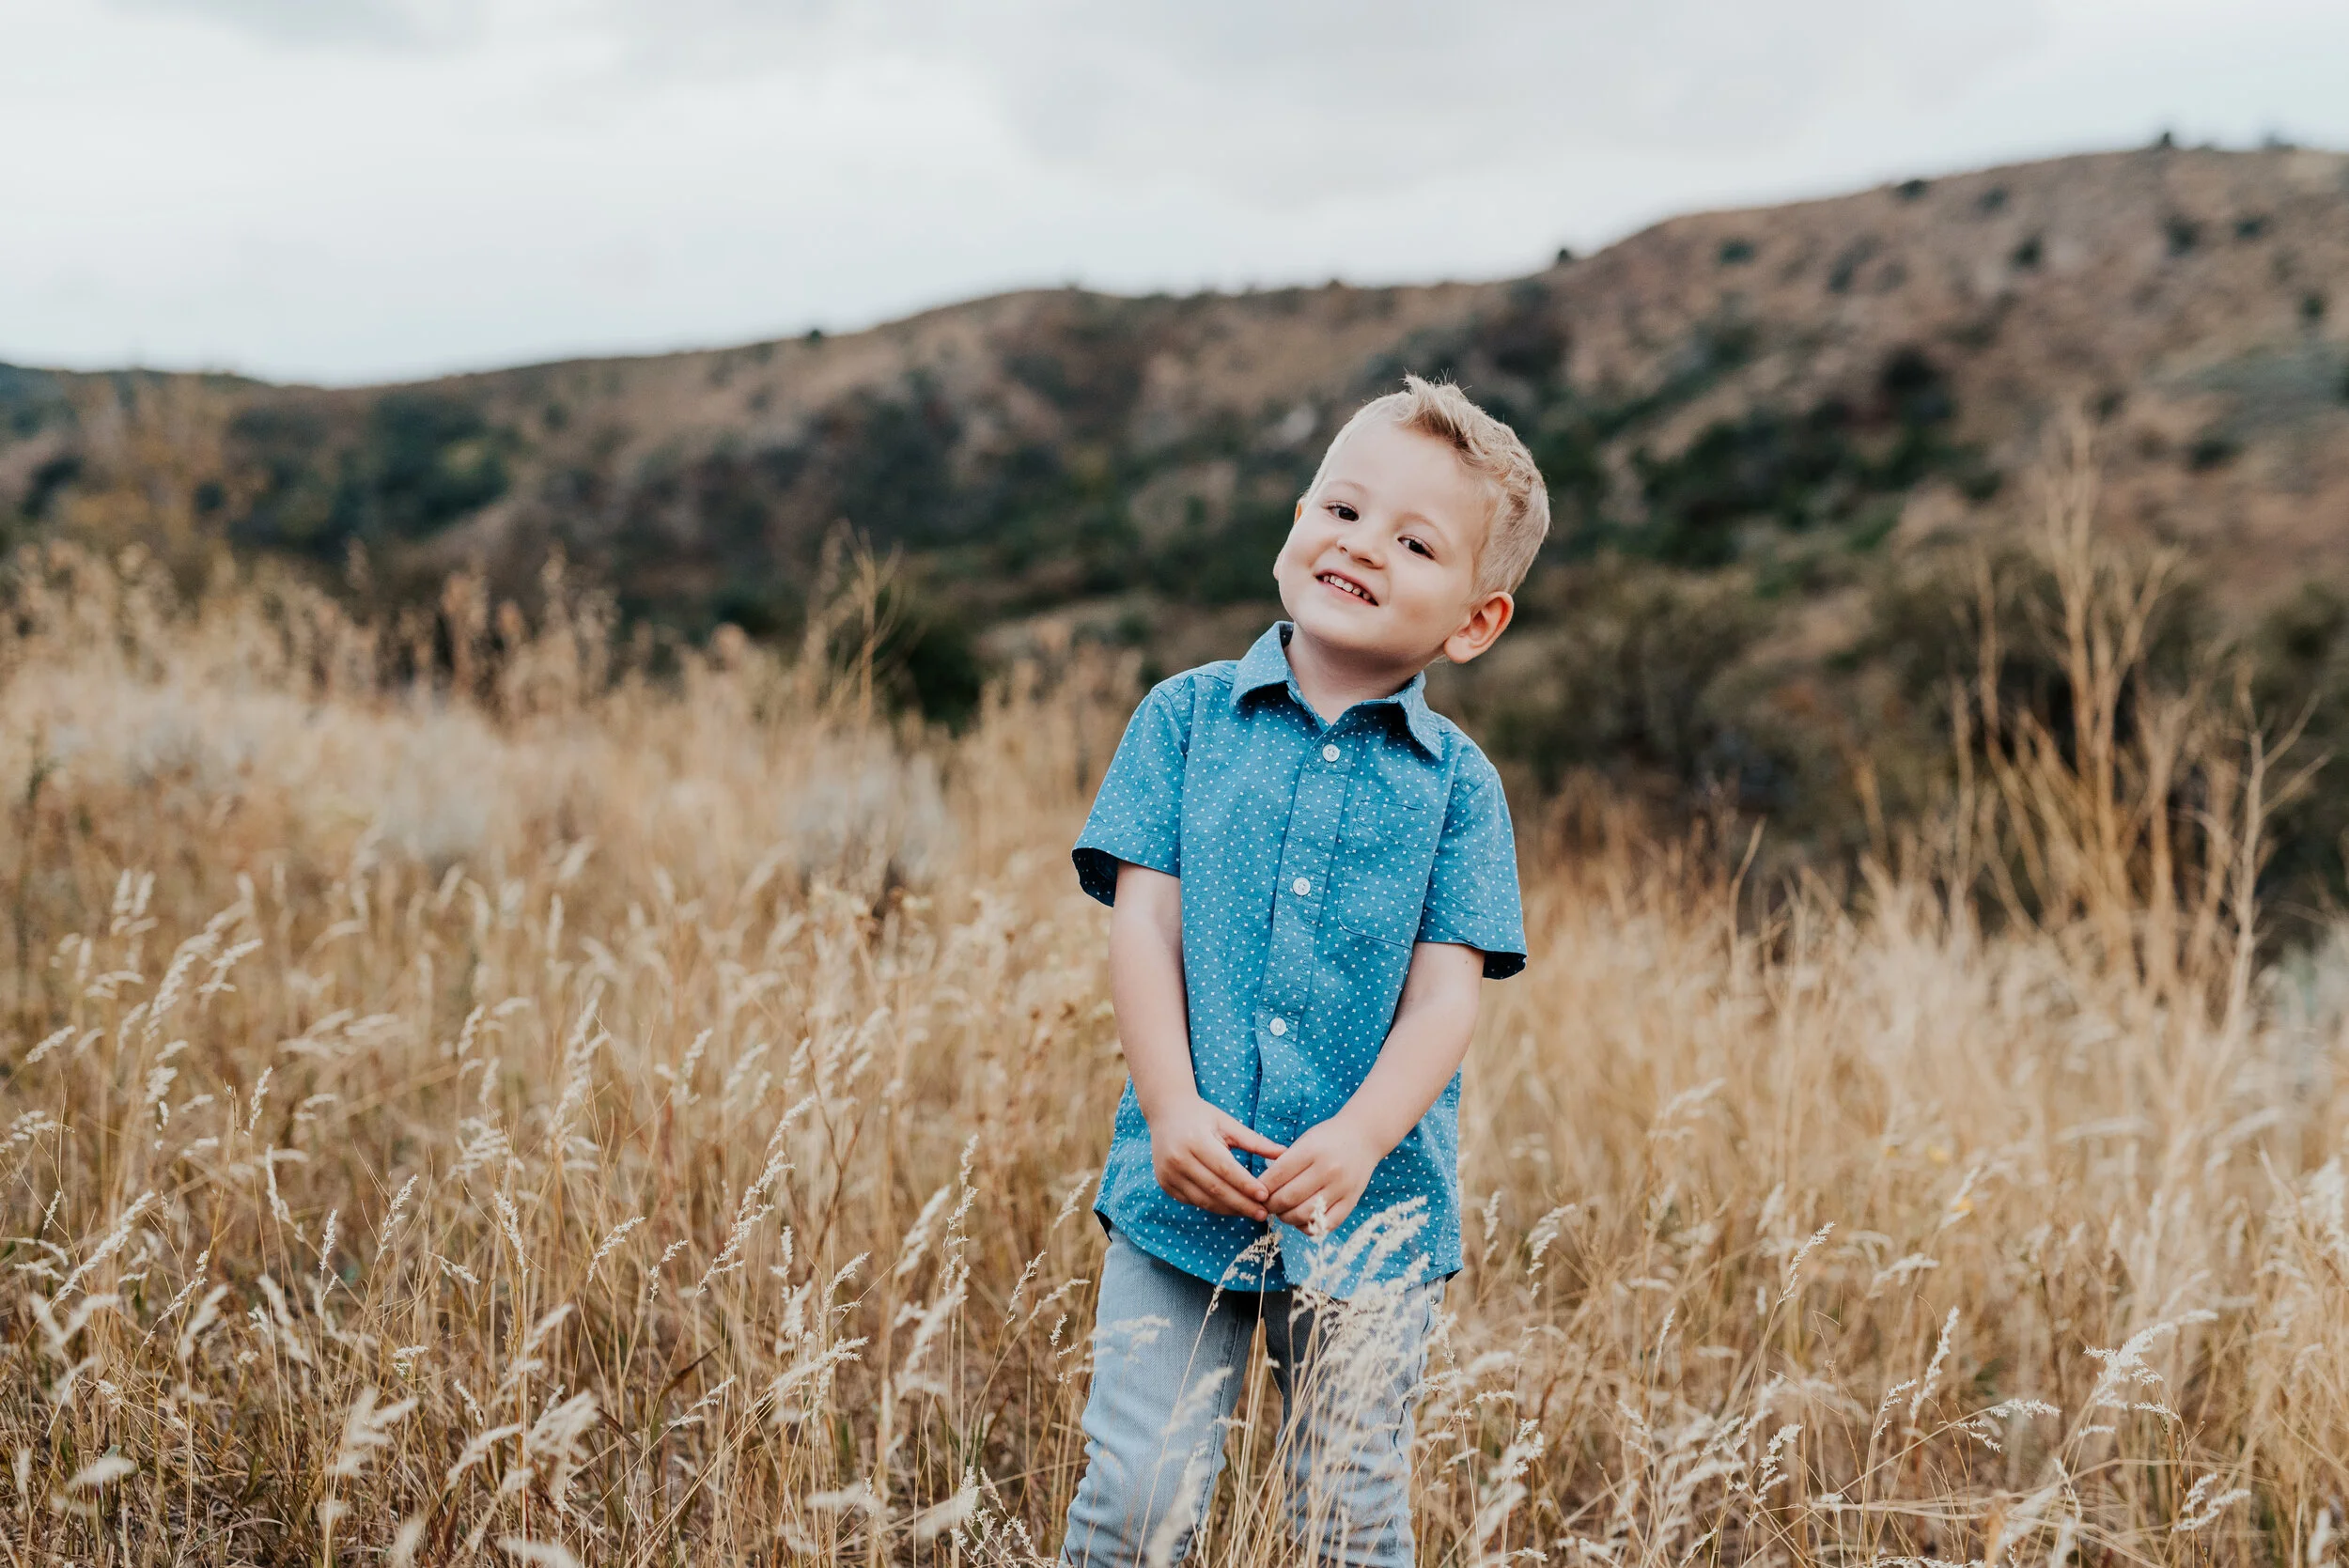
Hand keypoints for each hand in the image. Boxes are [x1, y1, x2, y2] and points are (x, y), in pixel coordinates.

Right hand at [1147, 1096, 1287, 1219]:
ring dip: (1229, 1209)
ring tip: (1250, 1212)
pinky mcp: (1165, 1184)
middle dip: (1241, 1204)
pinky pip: (1193, 1201)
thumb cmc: (1202, 1116)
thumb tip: (1285, 1154)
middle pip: (1215, 1189)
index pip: (1225, 1169)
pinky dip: (1213, 1206)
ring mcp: (1168, 1173)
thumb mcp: (1228, 1124)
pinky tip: (1230, 1207)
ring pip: (1203, 1200)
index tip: (1265, 1196)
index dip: (1246, 1185)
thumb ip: (1255, 1141)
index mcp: (1195, 1140)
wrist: (1166, 1113)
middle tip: (1263, 1213)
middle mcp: (1178, 1158)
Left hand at [1261, 1115, 1381, 1235]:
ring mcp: (1341, 1188)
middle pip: (1288, 1198)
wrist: (1364, 1137)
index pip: (1277, 1175)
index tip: (1256, 1192)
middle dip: (1271, 1205)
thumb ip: (1284, 1162)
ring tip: (1282, 1212)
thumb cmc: (1328, 1138)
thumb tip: (1262, 1188)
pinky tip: (1301, 1219)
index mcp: (1312, 1150)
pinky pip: (1325, 1225)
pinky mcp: (1351, 1202)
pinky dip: (1308, 1227)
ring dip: (1286, 1218)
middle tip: (1266, 1205)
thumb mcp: (1305, 1140)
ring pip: (1304, 1215)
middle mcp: (1327, 1169)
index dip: (1262, 1187)